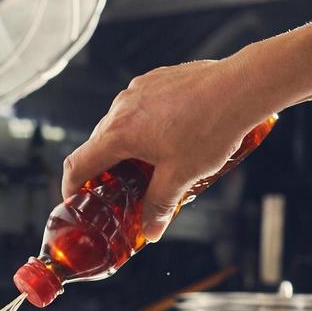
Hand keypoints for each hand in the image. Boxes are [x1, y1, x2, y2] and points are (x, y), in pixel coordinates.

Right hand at [62, 55, 278, 241]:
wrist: (240, 88)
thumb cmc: (210, 128)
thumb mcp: (182, 176)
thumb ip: (160, 205)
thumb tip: (151, 230)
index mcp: (119, 133)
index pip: (78, 163)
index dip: (71, 186)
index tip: (76, 199)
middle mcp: (122, 107)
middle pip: (99, 144)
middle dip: (106, 170)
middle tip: (120, 191)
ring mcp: (139, 89)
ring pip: (121, 124)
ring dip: (127, 146)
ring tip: (151, 165)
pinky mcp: (157, 79)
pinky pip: (141, 107)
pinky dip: (145, 126)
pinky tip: (171, 137)